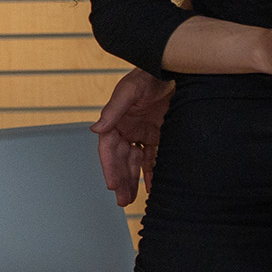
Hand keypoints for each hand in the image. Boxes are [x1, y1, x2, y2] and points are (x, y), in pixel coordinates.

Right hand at [92, 68, 174, 204]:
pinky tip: (152, 186)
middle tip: (122, 201)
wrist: (175, 71)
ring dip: (133, 180)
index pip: (108, 149)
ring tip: (132, 199)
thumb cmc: (148, 76)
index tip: (112, 185)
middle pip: (121, 159)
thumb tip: (96, 128)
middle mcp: (126, 129)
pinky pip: (152, 157)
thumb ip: (114, 109)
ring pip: (135, 162)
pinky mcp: (158, 134)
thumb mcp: (130, 90)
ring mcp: (142, 133)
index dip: (109, 167)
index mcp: (115, 121)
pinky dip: (152, 171)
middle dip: (121, 180)